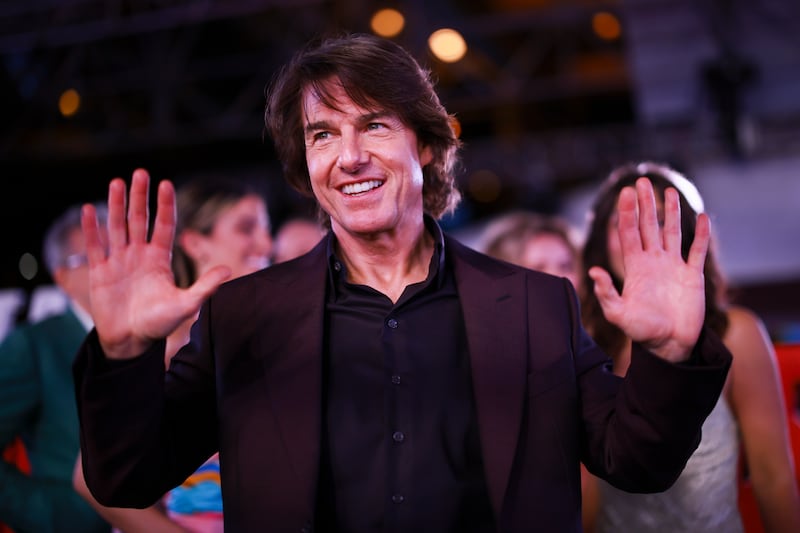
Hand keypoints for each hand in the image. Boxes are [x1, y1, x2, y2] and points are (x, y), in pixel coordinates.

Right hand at [81, 169, 230, 358]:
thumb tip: (229, 270)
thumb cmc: (160, 324)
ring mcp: (119, 262)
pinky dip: (91, 228)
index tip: (165, 183)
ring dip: (117, 205)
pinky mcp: (100, 272)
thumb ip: (205, 287)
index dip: (165, 205)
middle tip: (141, 172)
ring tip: (117, 182)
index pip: (164, 225)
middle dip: (140, 197)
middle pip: (139, 220)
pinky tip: (90, 209)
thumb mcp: (186, 305)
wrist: (131, 342)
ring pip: (117, 227)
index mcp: (160, 259)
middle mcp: (139, 255)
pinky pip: (95, 246)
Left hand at [588, 177, 709, 361]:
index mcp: (635, 267)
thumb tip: (593, 271)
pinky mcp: (692, 276)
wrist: (668, 345)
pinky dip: (700, 235)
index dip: (626, 213)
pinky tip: (702, 217)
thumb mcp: (618, 314)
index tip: (625, 192)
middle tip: (641, 181)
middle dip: (644, 204)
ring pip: (671, 233)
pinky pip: (697, 251)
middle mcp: (653, 262)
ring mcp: (673, 267)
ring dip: (670, 212)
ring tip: (668, 191)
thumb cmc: (641, 331)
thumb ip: (606, 293)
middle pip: (648, 226)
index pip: (628, 233)